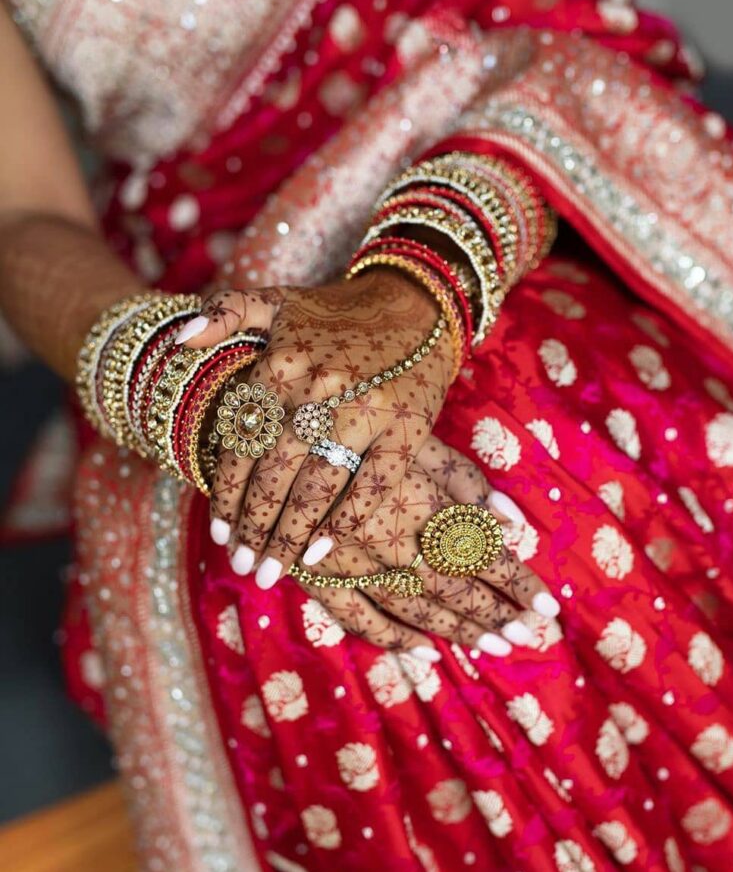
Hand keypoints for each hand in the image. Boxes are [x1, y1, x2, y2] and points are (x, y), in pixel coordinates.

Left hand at [179, 270, 453, 582]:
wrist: (415, 300)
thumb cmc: (338, 311)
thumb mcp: (277, 300)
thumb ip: (225, 313)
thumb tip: (176, 341)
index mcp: (282, 364)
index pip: (242, 444)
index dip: (227, 496)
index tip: (221, 534)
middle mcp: (319, 389)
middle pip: (275, 475)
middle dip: (256, 529)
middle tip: (245, 569)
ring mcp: (367, 410)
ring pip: (318, 487)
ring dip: (291, 536)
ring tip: (272, 571)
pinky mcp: (408, 427)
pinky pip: (373, 485)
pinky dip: (346, 522)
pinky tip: (321, 552)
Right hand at [295, 436, 560, 656]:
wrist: (267, 432)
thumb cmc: (348, 425)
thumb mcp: (410, 440)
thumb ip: (461, 480)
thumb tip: (511, 519)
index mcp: (416, 502)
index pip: (479, 552)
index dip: (516, 582)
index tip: (550, 607)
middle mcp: (388, 540)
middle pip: (452, 586)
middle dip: (495, 614)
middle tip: (530, 638)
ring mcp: (352, 565)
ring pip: (415, 607)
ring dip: (457, 630)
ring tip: (494, 648)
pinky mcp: (319, 577)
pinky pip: (360, 618)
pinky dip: (395, 639)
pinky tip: (425, 653)